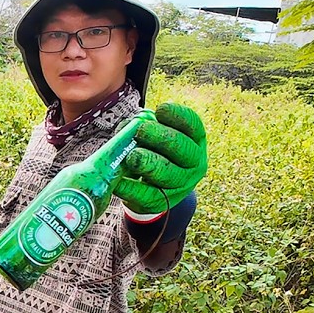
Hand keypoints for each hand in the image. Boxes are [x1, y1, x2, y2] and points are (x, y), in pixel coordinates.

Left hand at [116, 103, 207, 217]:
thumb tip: (127, 125)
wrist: (157, 189)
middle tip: (141, 130)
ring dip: (148, 162)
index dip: (178, 116)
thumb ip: (143, 128)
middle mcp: (193, 163)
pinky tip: (118, 180)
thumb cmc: (156, 154)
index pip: (192, 125)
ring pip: (166, 172)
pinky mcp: (161, 202)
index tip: (161, 110)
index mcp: (195, 141)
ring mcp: (180, 185)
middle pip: (181, 148)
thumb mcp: (155, 138)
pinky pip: (145, 194)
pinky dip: (129, 187)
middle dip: (160, 137)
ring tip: (132, 156)